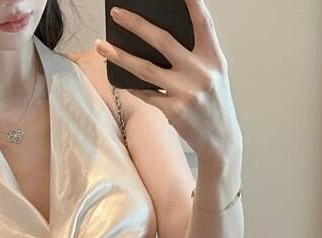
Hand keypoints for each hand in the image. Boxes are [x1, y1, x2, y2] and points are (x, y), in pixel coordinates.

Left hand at [96, 0, 242, 169]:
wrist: (221, 141)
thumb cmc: (214, 103)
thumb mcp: (214, 75)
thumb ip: (195, 56)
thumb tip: (157, 39)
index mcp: (214, 58)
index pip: (203, 23)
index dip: (192, 2)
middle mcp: (201, 72)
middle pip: (163, 41)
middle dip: (137, 24)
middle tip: (117, 12)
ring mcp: (186, 92)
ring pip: (145, 69)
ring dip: (120, 56)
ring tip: (101, 45)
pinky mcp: (174, 111)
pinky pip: (146, 94)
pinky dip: (131, 86)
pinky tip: (118, 78)